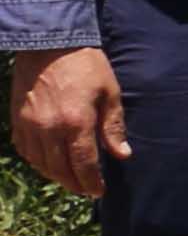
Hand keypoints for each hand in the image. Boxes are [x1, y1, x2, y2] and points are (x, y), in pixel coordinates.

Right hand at [9, 46, 127, 197]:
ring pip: (40, 163)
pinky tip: (48, 162)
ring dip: (55, 175)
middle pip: (59, 169)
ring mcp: (29, 125)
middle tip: (86, 189)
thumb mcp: (109, 93)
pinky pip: (25, 150)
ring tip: (70, 178)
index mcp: (76, 123)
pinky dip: (37, 161)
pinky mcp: (17, 120)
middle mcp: (48, 129)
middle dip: (74, 183)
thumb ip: (113, 126)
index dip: (91, 181)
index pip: (83, 164)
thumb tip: (123, 154)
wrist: (49, 44)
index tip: (99, 191)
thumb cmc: (86, 66)